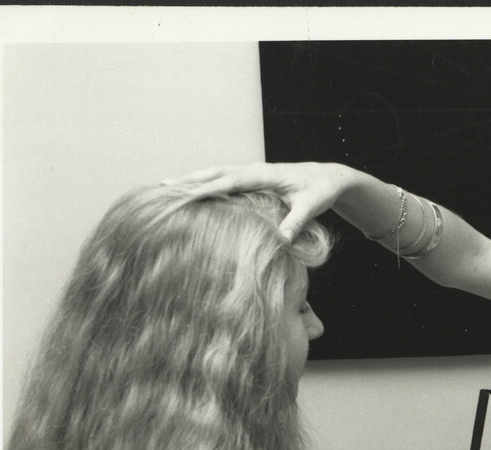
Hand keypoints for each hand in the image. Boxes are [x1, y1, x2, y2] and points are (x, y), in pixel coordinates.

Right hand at [163, 162, 352, 239]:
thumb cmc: (320, 191)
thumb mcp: (311, 207)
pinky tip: (192, 192)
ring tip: (167, 188)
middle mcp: (254, 170)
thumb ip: (296, 222)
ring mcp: (252, 172)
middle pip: (215, 172)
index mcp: (264, 174)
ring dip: (193, 179)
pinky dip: (206, 183)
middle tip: (161, 187)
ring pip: (216, 173)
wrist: (329, 177)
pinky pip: (224, 179)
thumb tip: (282, 239)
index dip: (205, 187)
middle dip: (188, 180)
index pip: (229, 181)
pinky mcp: (253, 179)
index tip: (183, 195)